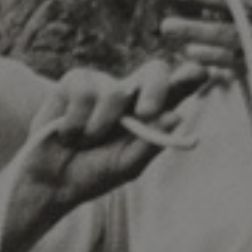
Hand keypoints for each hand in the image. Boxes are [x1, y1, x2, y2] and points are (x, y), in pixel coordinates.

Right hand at [22, 60, 202, 211]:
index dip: (190, 77)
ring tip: (86, 142)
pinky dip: (76, 121)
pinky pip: (82, 92)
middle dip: (155, 88)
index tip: (200, 73)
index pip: (177, 89)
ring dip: (99, 126)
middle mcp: (129, 93)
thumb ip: (150, 144)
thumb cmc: (92, 174)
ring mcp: (102, 84)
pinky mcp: (73, 81)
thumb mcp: (126, 166)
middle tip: (145, 112)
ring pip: (114, 91)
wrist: (51, 181)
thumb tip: (177, 116)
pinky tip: (68, 133)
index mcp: (149, 113)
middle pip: (155, 70)